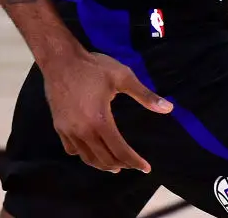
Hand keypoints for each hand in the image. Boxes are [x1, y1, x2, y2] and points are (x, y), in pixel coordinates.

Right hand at [41, 48, 173, 172]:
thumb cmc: (94, 67)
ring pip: (87, 158)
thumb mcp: (123, 77)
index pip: (120, 151)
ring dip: (102, 165)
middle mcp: (83, 131)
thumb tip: (169, 108)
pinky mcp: (59, 127)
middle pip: (104, 159)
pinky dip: (84, 155)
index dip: (134, 162)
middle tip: (133, 165)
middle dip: (121, 165)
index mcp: (100, 121)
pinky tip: (90, 152)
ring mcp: (68, 130)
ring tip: (115, 166)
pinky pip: (72, 149)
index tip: (146, 168)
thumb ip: (145, 95)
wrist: (60, 60)